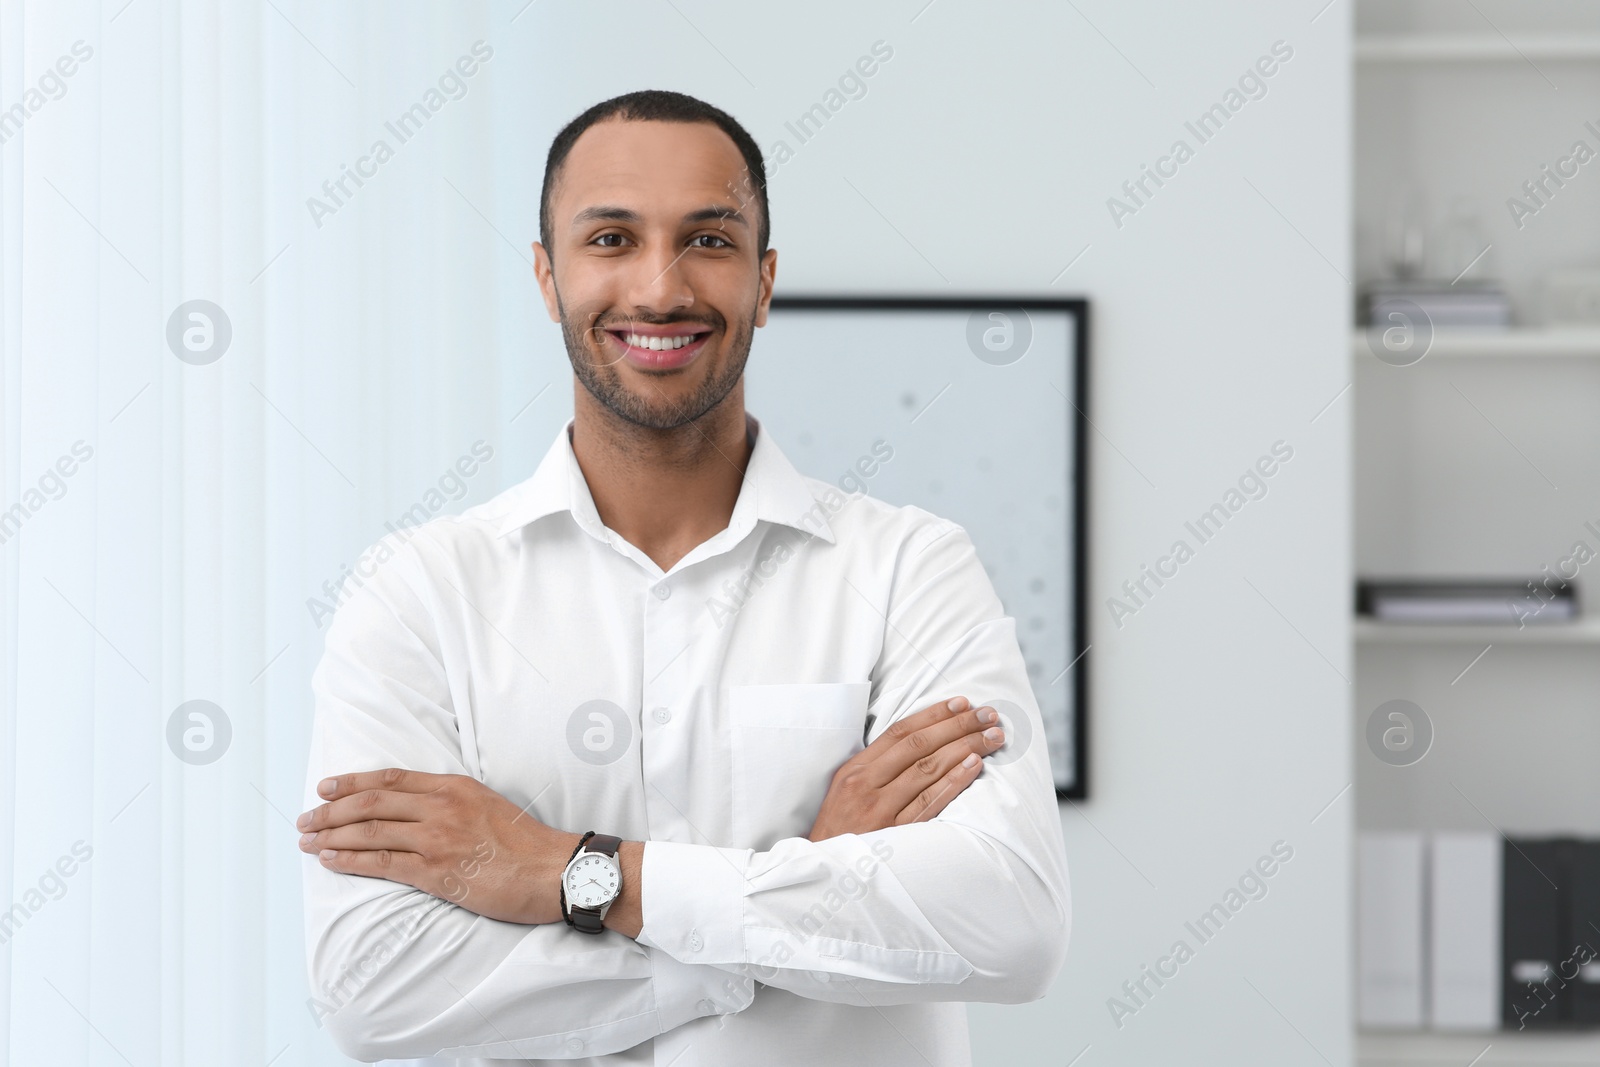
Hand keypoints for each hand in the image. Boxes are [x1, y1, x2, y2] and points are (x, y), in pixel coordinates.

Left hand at [296, 768, 578, 924]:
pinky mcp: (436, 872)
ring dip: (332, 835)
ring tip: (307, 840)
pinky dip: (350, 860)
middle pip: (372, 803)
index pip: (392, 778)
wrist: (554, 870)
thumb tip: (418, 808)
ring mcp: (437, 839)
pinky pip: (382, 863)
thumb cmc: (527, 844)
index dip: (353, 782)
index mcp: (454, 787)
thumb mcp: (488, 804)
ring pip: (370, 831)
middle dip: (331, 810)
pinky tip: (330, 860)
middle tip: (305, 818)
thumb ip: (453, 801)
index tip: (327, 787)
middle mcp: (441, 807)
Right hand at [806, 696, 1004, 841]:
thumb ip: (876, 768)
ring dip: (964, 749)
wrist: (823, 872)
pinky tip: (974, 767)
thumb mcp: (846, 791)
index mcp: (856, 769)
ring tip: (991, 737)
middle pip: (919, 746)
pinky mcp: (894, 834)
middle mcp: (866, 784)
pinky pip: (929, 803)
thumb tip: (919, 745)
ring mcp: (880, 809)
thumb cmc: (839, 830)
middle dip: (957, 726)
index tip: (963, 704)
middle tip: (988, 715)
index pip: (901, 732)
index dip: (934, 715)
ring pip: (927, 769)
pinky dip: (953, 782)